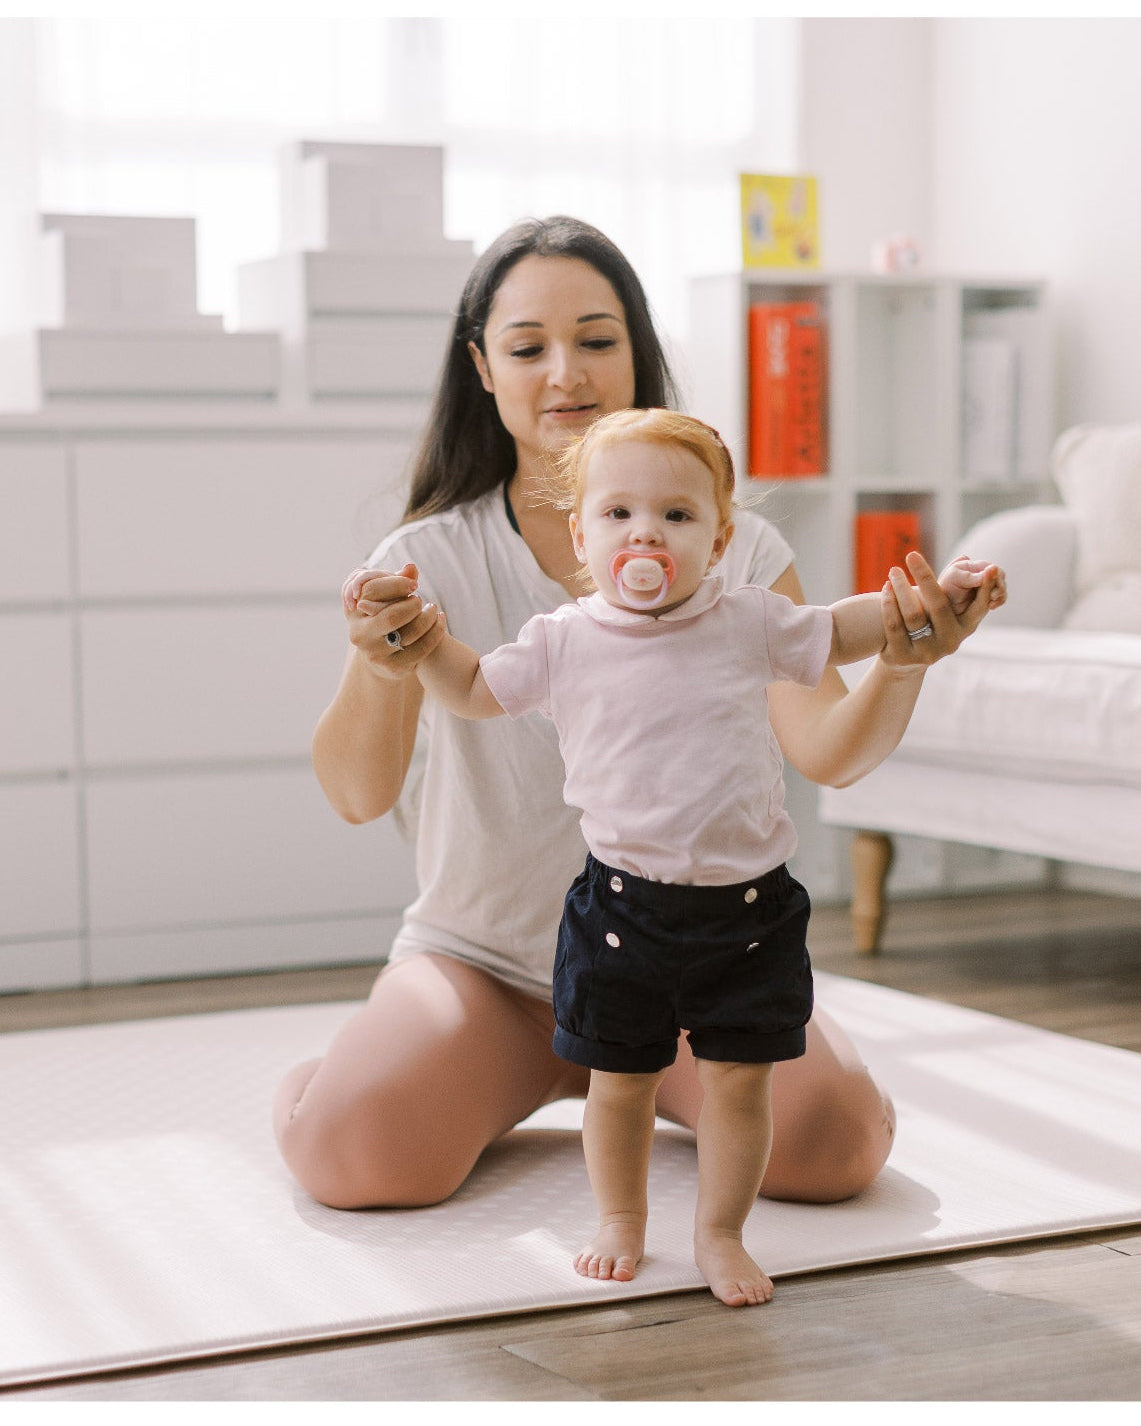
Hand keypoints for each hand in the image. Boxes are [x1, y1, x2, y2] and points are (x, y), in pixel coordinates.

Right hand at [341, 560, 444, 679]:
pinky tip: (440, 620)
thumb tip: (411, 568)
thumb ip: (396, 580)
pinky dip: (435, 633)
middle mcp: (359, 634)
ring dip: (427, 618)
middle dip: (412, 605)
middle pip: (391, 617)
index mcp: (353, 611)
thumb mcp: (383, 596)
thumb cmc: (383, 615)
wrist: (381, 655)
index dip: (395, 584)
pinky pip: (420, 649)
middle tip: (420, 600)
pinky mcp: (392, 668)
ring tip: (433, 609)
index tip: (413, 584)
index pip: (371, 591)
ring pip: (409, 634)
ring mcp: (375, 653)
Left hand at [879, 550, 1002, 669]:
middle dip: (924, 576)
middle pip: (939, 605)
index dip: (986, 587)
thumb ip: (954, 588)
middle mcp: (950, 642)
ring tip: (894, 570)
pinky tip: (886, 588)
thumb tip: (963, 557)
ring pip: (913, 614)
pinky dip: (889, 603)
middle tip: (911, 555)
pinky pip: (894, 625)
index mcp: (965, 628)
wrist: (906, 663)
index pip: (979, 605)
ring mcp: (927, 652)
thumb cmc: (930, 625)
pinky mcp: (903, 656)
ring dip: (901, 587)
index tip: (990, 567)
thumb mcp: (945, 612)